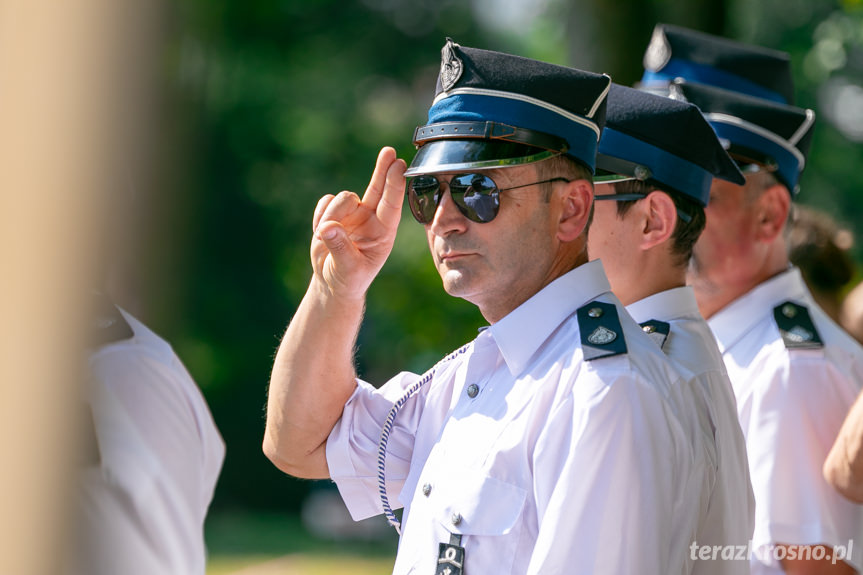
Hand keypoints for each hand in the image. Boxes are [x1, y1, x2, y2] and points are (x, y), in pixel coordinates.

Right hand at [311, 147, 405, 299]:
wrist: (332, 282)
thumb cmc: (348, 279)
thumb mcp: (347, 269)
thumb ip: (340, 247)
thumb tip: (329, 227)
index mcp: (384, 233)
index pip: (391, 205)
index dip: (395, 184)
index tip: (398, 165)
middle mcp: (371, 219)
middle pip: (378, 188)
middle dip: (383, 169)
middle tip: (389, 151)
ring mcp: (353, 214)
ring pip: (343, 198)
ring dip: (332, 214)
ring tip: (324, 237)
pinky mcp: (334, 212)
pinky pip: (325, 202)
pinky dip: (320, 215)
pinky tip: (320, 233)